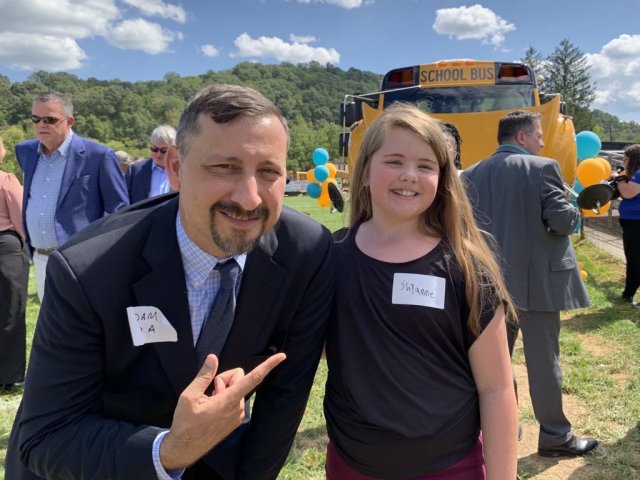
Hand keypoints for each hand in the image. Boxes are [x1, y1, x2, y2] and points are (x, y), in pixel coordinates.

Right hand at [159, 352, 286, 469]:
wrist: (185, 448)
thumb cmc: (185, 422)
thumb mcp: (189, 396)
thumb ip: (204, 375)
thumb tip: (213, 358)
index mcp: (229, 400)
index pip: (253, 379)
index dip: (268, 366)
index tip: (282, 357)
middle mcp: (238, 407)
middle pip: (238, 377)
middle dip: (225, 378)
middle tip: (209, 391)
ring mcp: (238, 414)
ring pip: (236, 388)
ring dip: (223, 390)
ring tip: (209, 403)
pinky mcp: (236, 419)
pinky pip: (234, 399)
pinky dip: (225, 398)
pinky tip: (212, 408)